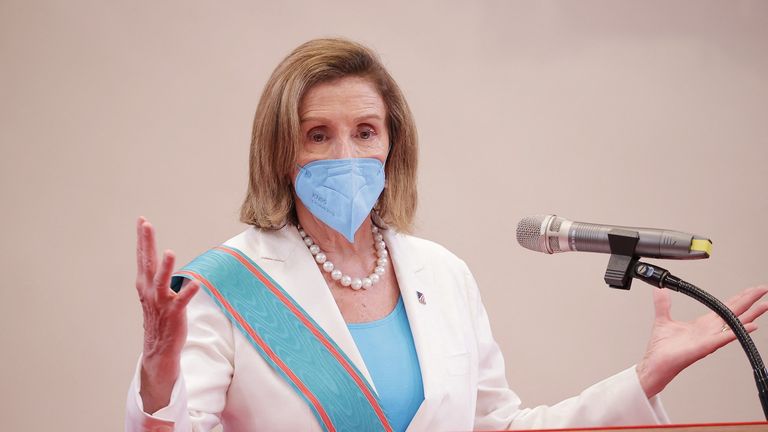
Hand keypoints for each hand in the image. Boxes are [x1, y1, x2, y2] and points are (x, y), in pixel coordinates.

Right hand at [135, 217, 198, 412]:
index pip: (142, 257)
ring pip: (162, 281)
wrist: (159, 349)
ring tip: (170, 252)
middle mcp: (150, 292)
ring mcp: (161, 302)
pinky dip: (188, 292)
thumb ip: (155, 277)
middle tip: (146, 225)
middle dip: (146, 243)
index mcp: (145, 285)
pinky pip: (182, 301)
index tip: (142, 220)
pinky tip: (197, 283)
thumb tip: (157, 260)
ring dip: (166, 267)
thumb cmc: (159, 319)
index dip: (142, 239)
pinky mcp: (174, 313)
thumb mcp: (154, 295)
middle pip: (147, 263)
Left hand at [636, 284, 767, 397]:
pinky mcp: (704, 347)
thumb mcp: (663, 320)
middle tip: (763, 290)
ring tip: (764, 306)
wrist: (656, 364)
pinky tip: (750, 326)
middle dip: (750, 301)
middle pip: (734, 313)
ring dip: (750, 315)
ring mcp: (709, 339)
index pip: (725, 307)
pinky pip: (723, 338)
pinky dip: (737, 332)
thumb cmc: (662, 348)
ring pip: (734, 325)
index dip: (738, 297)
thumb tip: (659, 289)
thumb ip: (662, 304)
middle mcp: (710, 331)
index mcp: (703, 324)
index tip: (750, 290)